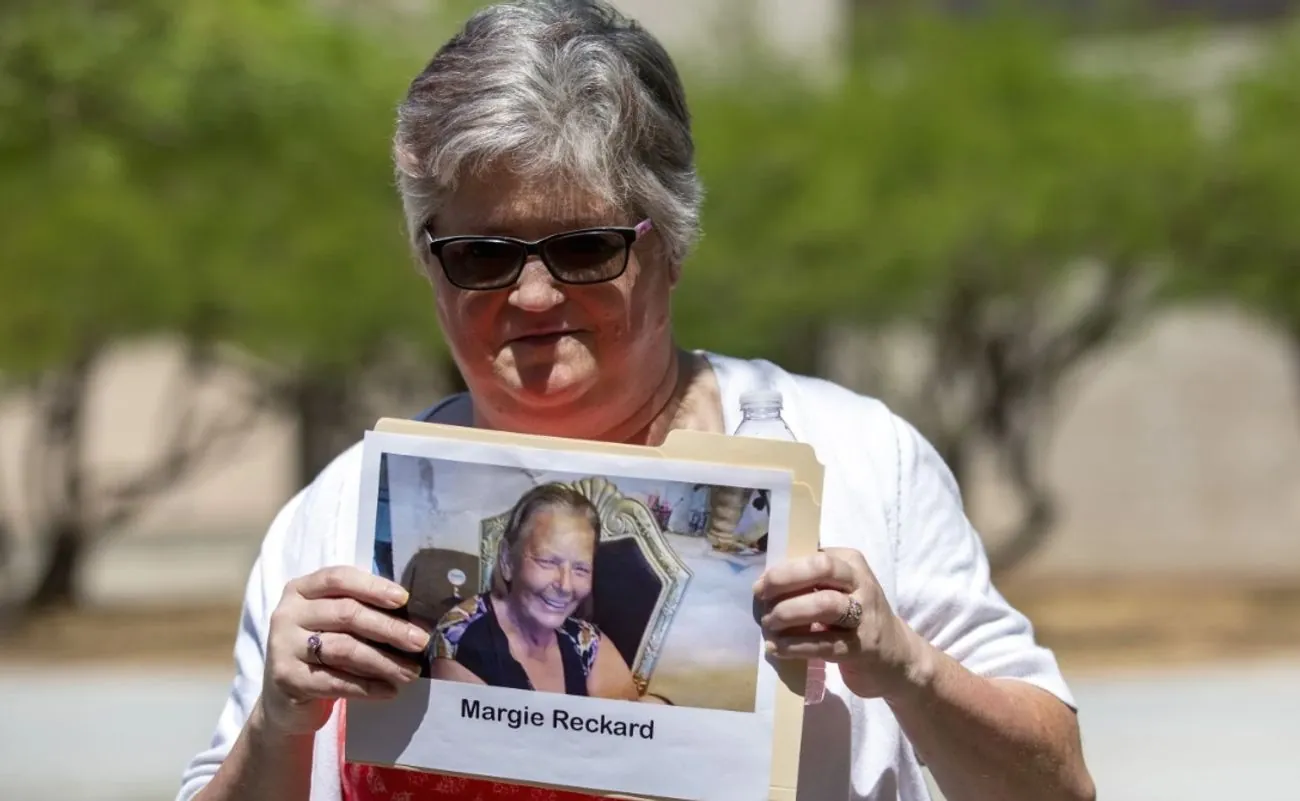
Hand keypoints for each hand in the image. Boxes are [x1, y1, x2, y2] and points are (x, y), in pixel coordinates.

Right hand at [259, 566, 430, 736]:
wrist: (284, 699)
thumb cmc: (320, 653)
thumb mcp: (332, 625)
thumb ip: (360, 611)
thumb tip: (412, 617)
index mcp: (301, 590)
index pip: (339, 578)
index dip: (373, 586)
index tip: (404, 599)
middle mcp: (287, 613)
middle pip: (347, 613)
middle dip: (389, 628)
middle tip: (420, 642)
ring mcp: (283, 646)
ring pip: (344, 648)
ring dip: (383, 661)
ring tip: (410, 672)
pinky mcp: (286, 678)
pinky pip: (335, 681)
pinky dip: (367, 687)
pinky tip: (389, 690)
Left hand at [753, 548, 924, 699]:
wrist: (897, 659)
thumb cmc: (855, 618)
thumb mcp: (839, 589)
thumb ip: (810, 581)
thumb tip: (765, 582)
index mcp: (852, 563)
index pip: (815, 556)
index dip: (784, 569)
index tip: (761, 585)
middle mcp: (862, 584)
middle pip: (822, 569)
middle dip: (785, 580)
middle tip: (761, 598)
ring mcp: (865, 616)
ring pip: (825, 604)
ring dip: (789, 613)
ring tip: (768, 624)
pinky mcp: (863, 648)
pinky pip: (825, 643)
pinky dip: (796, 645)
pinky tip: (776, 648)